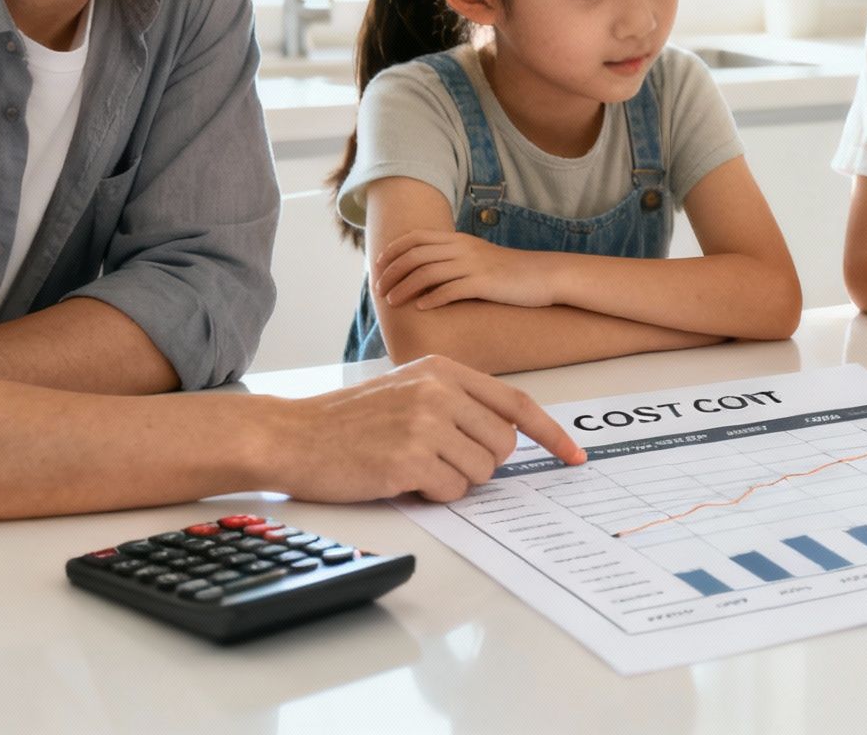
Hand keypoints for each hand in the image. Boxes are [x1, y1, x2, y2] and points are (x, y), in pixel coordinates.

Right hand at [262, 356, 585, 502]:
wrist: (292, 435)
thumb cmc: (348, 420)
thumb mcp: (408, 389)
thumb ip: (457, 402)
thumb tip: (505, 435)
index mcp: (444, 370)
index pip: (516, 403)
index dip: (551, 433)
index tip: (574, 455)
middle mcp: (439, 391)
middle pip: (502, 446)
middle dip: (480, 464)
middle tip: (441, 462)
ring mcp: (425, 425)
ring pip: (481, 472)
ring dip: (454, 480)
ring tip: (414, 466)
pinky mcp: (409, 460)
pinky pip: (452, 492)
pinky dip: (433, 494)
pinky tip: (401, 479)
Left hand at [373, 229, 557, 309]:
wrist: (544, 275)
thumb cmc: (510, 272)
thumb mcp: (479, 257)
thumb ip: (453, 258)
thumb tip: (426, 270)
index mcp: (459, 240)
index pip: (416, 238)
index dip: (393, 251)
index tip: (378, 266)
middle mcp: (463, 249)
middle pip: (415, 255)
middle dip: (391, 272)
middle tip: (378, 289)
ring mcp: (473, 265)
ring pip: (427, 272)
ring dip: (404, 287)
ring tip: (392, 302)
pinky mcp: (484, 284)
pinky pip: (450, 290)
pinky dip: (431, 298)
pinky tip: (421, 308)